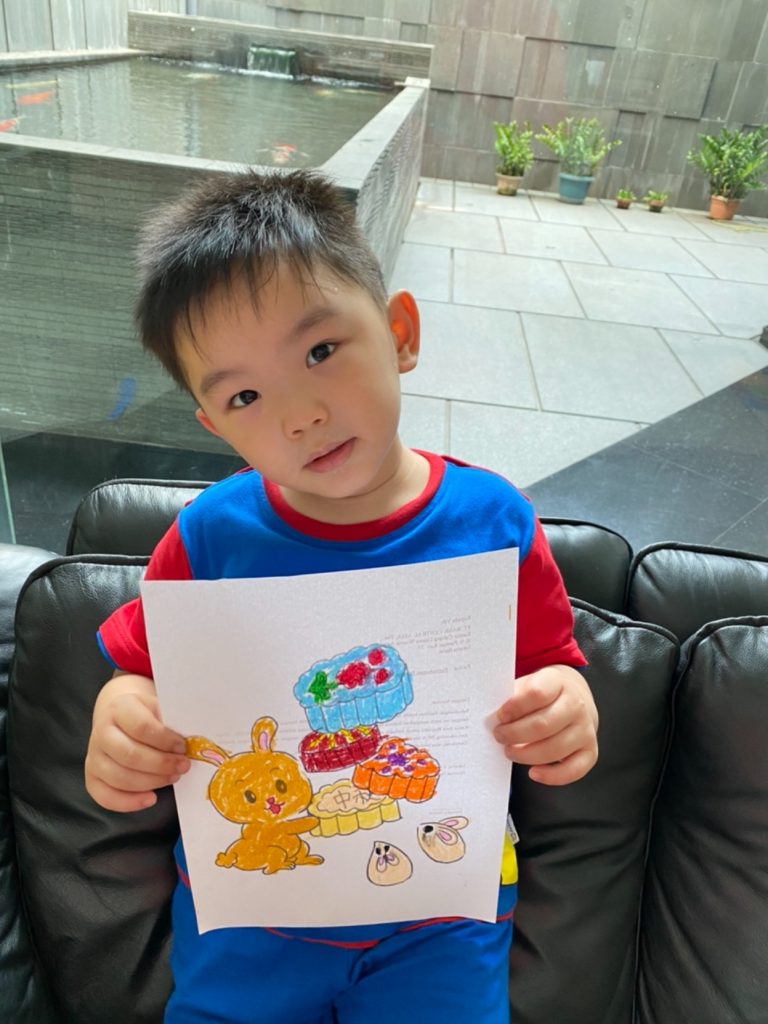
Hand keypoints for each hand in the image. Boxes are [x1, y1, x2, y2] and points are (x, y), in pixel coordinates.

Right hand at [85, 672, 189, 811]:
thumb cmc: (145, 712)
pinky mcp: (91, 777)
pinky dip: (129, 802)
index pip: (141, 727)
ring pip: (119, 777)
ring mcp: (93, 756)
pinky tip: (151, 798)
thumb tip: (193, 743)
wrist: (119, 714)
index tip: (183, 746)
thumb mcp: (157, 706)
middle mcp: (101, 732)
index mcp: (119, 709)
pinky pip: (105, 796)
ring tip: (173, 777)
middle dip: (161, 764)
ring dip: (152, 782)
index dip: (165, 740)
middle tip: (183, 766)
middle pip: (130, 755)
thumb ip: (171, 721)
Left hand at [494, 664, 597, 784]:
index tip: (499, 716)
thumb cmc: (543, 694)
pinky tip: (534, 773)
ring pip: (555, 749)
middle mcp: (576, 705)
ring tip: (510, 751)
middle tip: (499, 736)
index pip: (537, 694)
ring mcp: (585, 729)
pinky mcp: (589, 751)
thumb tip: (494, 718)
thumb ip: (512, 697)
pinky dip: (552, 776)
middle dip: (515, 734)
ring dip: (526, 755)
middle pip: (543, 724)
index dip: (514, 707)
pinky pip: (574, 770)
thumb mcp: (527, 684)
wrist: (573, 698)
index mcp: (558, 682)